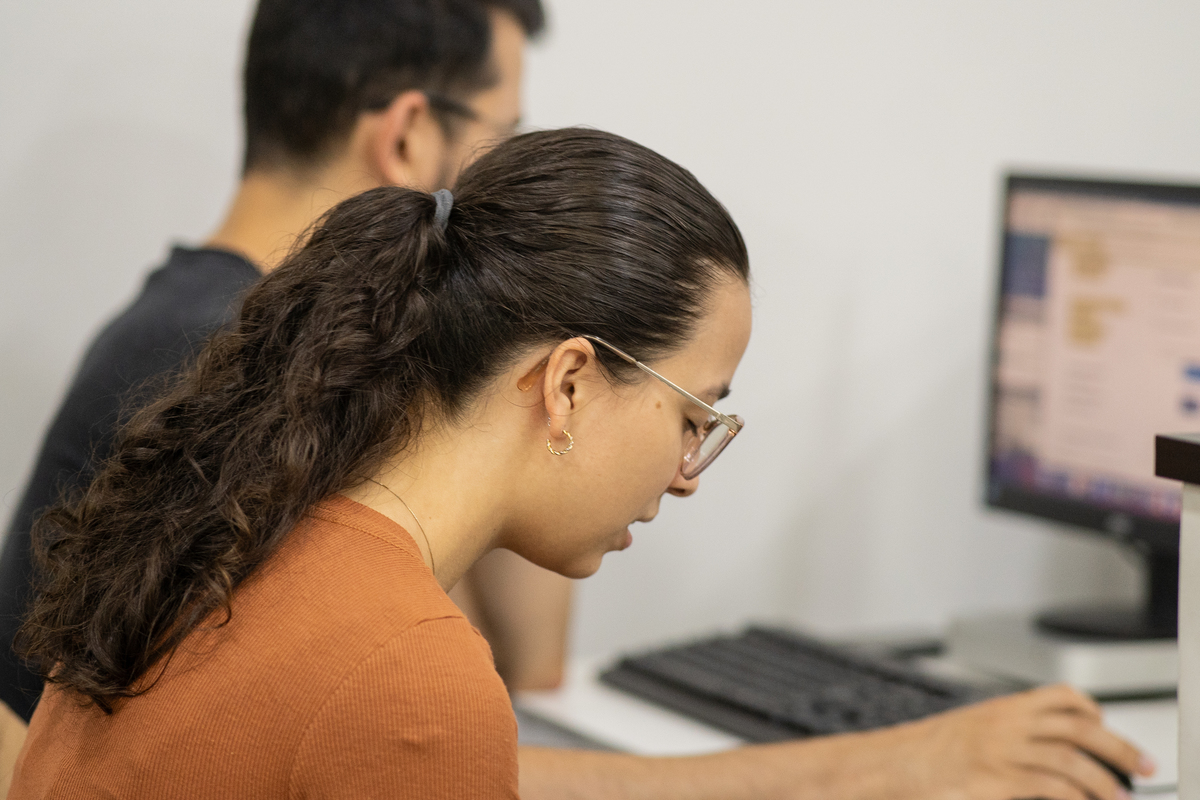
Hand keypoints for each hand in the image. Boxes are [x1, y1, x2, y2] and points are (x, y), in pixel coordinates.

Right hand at [890, 684, 1153, 799]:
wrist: (889, 765)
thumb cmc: (923, 753)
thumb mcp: (969, 730)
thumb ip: (1006, 733)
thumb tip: (1043, 747)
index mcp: (1002, 708)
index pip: (1061, 698)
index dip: (1093, 712)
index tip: (1107, 728)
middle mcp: (1007, 726)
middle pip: (1080, 730)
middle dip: (1120, 749)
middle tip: (1142, 766)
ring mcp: (1003, 754)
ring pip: (1073, 762)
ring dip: (1105, 783)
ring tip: (1118, 797)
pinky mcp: (997, 783)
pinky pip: (1052, 789)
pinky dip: (1074, 799)